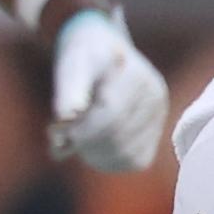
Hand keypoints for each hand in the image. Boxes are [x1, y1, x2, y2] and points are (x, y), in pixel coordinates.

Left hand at [48, 6, 168, 172]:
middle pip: (118, 136)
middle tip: (57, 137)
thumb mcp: (73, 63)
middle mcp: (155, 98)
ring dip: (93, 154)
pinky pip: (134, 161)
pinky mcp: (154, 135)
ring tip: (73, 140)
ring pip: (126, 154)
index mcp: (138, 76)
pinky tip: (90, 148)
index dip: (82, 129)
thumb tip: (66, 115)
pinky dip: (108, 160)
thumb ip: (69, 88)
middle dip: (83, 142)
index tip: (55, 131)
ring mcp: (158, 118)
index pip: (112, 114)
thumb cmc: (84, 57)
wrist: (104, 52)